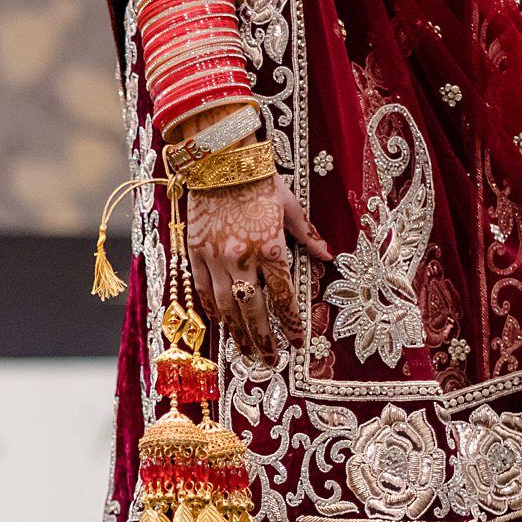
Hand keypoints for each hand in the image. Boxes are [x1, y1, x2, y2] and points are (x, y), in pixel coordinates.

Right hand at [183, 174, 325, 365]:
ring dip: (237, 332)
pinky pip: (200, 290)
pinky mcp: (194, 253)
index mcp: (270, 248)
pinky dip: (211, 310)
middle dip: (263, 339)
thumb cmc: (259, 179)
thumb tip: (327, 255)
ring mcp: (214, 258)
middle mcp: (241, 259)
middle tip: (270, 361)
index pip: (283, 296)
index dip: (291, 322)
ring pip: (225, 306)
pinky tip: (220, 325)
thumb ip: (307, 236)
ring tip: (246, 352)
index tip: (297, 341)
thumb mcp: (290, 206)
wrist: (219, 160)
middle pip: (252, 310)